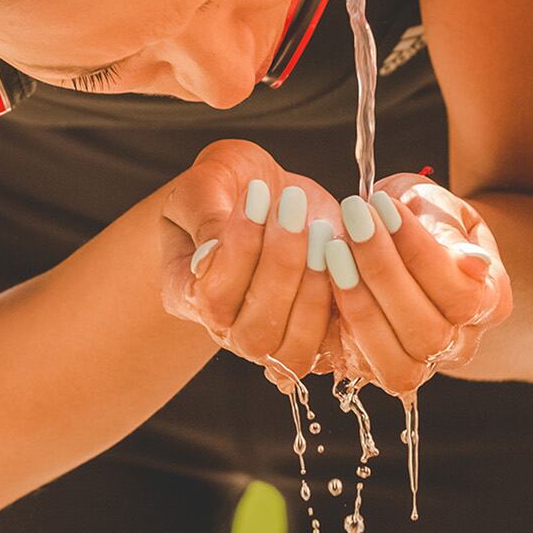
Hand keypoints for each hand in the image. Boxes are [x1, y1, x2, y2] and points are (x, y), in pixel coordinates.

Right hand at [158, 140, 343, 390]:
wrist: (267, 195)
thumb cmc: (227, 186)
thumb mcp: (204, 184)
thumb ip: (204, 214)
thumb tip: (212, 253)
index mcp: (186, 294)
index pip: (211, 297)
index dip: (239, 249)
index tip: (257, 192)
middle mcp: (226, 329)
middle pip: (255, 332)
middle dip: (281, 265)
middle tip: (293, 204)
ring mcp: (272, 339)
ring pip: (294, 348)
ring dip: (313, 286)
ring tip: (320, 227)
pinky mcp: (317, 335)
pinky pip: (333, 343)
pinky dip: (346, 299)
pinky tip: (343, 249)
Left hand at [319, 175, 511, 395]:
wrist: (398, 237)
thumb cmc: (420, 217)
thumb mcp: (436, 207)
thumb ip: (448, 230)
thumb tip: (475, 265)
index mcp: (489, 302)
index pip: (462, 294)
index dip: (419, 251)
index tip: (382, 204)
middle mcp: (460, 342)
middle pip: (430, 332)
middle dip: (383, 271)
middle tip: (352, 219)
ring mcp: (421, 363)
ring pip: (398, 361)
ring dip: (360, 303)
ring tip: (334, 248)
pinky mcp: (377, 369)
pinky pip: (362, 366)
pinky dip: (339, 324)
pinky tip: (323, 278)